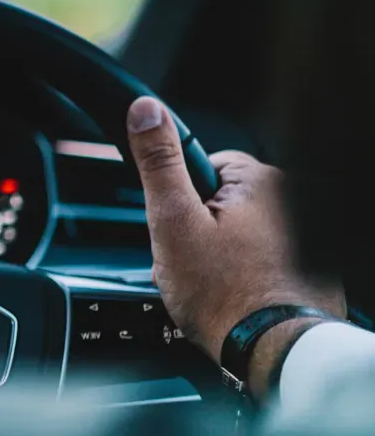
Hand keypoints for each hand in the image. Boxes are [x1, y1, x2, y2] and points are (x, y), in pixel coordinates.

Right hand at [126, 97, 343, 395]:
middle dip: (205, 230)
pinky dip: (255, 273)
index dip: (182, 202)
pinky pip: (270, 258)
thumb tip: (145, 111)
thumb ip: (159, 163)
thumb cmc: (224, 296)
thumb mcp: (173, 222)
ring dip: (230, 253)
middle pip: (227, 202)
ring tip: (217, 286)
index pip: (206, 168)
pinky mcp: (317, 267)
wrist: (272, 352)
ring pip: (248, 233)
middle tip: (194, 264)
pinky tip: (241, 295)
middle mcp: (295, 202)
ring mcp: (311, 236)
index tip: (180, 230)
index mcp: (260, 181)